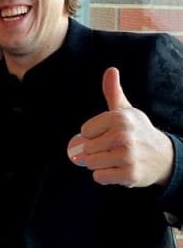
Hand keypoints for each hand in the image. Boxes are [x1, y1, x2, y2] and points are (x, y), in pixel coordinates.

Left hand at [76, 67, 172, 186]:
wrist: (163, 157)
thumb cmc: (137, 131)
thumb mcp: (126, 110)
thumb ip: (113, 91)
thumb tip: (110, 70)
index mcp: (119, 118)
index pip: (85, 131)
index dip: (93, 135)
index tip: (107, 134)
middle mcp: (123, 135)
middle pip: (86, 148)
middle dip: (95, 150)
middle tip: (112, 148)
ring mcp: (127, 156)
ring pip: (91, 163)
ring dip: (99, 164)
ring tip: (115, 158)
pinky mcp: (129, 175)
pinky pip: (99, 177)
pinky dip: (105, 176)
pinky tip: (117, 170)